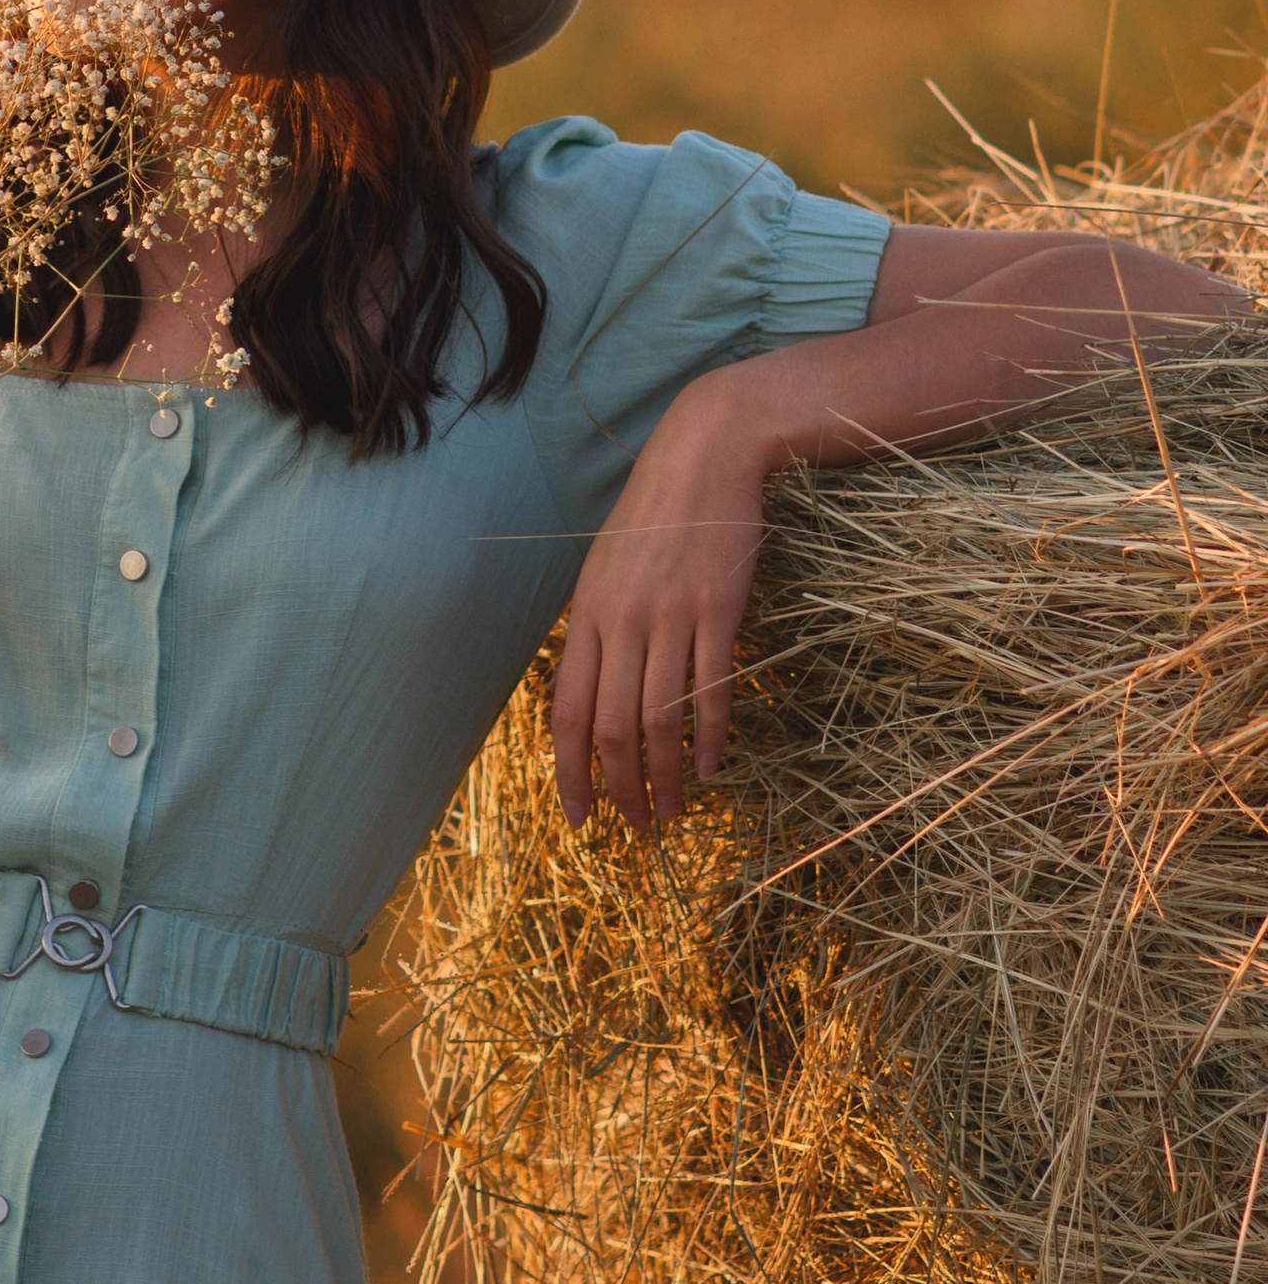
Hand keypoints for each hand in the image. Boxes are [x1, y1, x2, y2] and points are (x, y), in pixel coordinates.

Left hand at [548, 375, 775, 832]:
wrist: (706, 455)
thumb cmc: (657, 515)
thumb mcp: (608, 568)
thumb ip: (599, 627)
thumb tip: (592, 690)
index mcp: (586, 613)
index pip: (568, 710)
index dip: (569, 769)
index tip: (578, 816)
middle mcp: (620, 620)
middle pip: (612, 725)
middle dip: (620, 787)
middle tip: (635, 828)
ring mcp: (668, 615)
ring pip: (658, 716)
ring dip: (663, 776)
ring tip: (672, 813)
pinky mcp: (715, 609)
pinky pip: (709, 687)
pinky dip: (708, 735)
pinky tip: (709, 768)